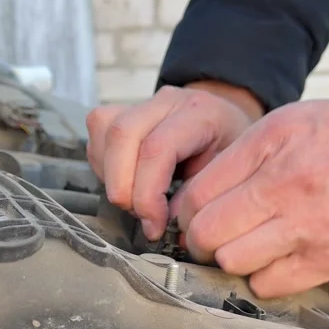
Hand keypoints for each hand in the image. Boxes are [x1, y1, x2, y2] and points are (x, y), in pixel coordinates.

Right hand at [87, 81, 261, 239]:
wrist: (227, 124)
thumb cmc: (229, 150)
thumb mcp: (226, 176)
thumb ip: (195, 198)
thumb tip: (166, 227)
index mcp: (200, 114)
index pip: (158, 148)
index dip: (147, 194)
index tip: (154, 225)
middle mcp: (167, 102)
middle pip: (122, 134)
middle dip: (121, 186)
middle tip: (138, 216)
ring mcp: (142, 103)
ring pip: (104, 130)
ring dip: (110, 176)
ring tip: (133, 200)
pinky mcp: (123, 111)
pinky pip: (99, 133)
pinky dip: (103, 166)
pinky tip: (124, 182)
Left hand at [175, 100, 328, 297]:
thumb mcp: (294, 122)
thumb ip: (245, 154)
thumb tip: (198, 194)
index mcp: (271, 145)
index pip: (198, 193)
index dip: (184, 212)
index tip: (190, 217)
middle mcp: (284, 185)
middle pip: (207, 232)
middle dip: (200, 239)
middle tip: (209, 237)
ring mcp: (307, 226)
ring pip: (232, 261)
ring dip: (230, 258)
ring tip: (243, 246)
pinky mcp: (328, 259)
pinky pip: (269, 284)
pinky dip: (263, 277)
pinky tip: (273, 259)